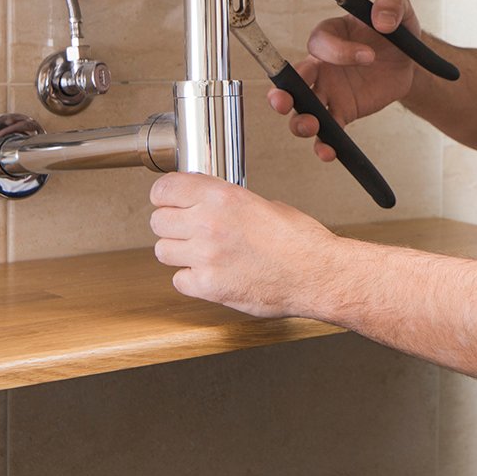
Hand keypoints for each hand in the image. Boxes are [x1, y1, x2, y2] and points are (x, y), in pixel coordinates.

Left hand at [150, 172, 340, 316]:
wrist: (318, 275)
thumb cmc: (301, 242)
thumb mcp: (265, 204)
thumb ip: (229, 202)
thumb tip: (209, 203)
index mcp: (223, 197)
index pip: (164, 188)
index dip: (165, 195)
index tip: (169, 200)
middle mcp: (209, 224)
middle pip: (158, 220)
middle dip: (171, 225)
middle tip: (187, 230)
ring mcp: (206, 257)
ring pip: (162, 250)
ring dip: (178, 252)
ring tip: (201, 253)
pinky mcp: (208, 286)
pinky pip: (179, 280)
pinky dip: (191, 279)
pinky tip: (210, 274)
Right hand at [270, 0, 426, 162]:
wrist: (408, 62)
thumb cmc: (395, 32)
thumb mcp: (400, 11)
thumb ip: (392, 4)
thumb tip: (383, 19)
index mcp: (328, 36)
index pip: (321, 44)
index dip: (340, 52)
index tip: (369, 55)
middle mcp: (320, 66)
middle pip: (292, 81)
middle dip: (283, 92)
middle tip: (283, 100)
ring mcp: (328, 92)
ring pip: (303, 110)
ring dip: (300, 121)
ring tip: (311, 126)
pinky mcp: (342, 113)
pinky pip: (328, 131)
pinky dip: (325, 144)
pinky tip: (329, 152)